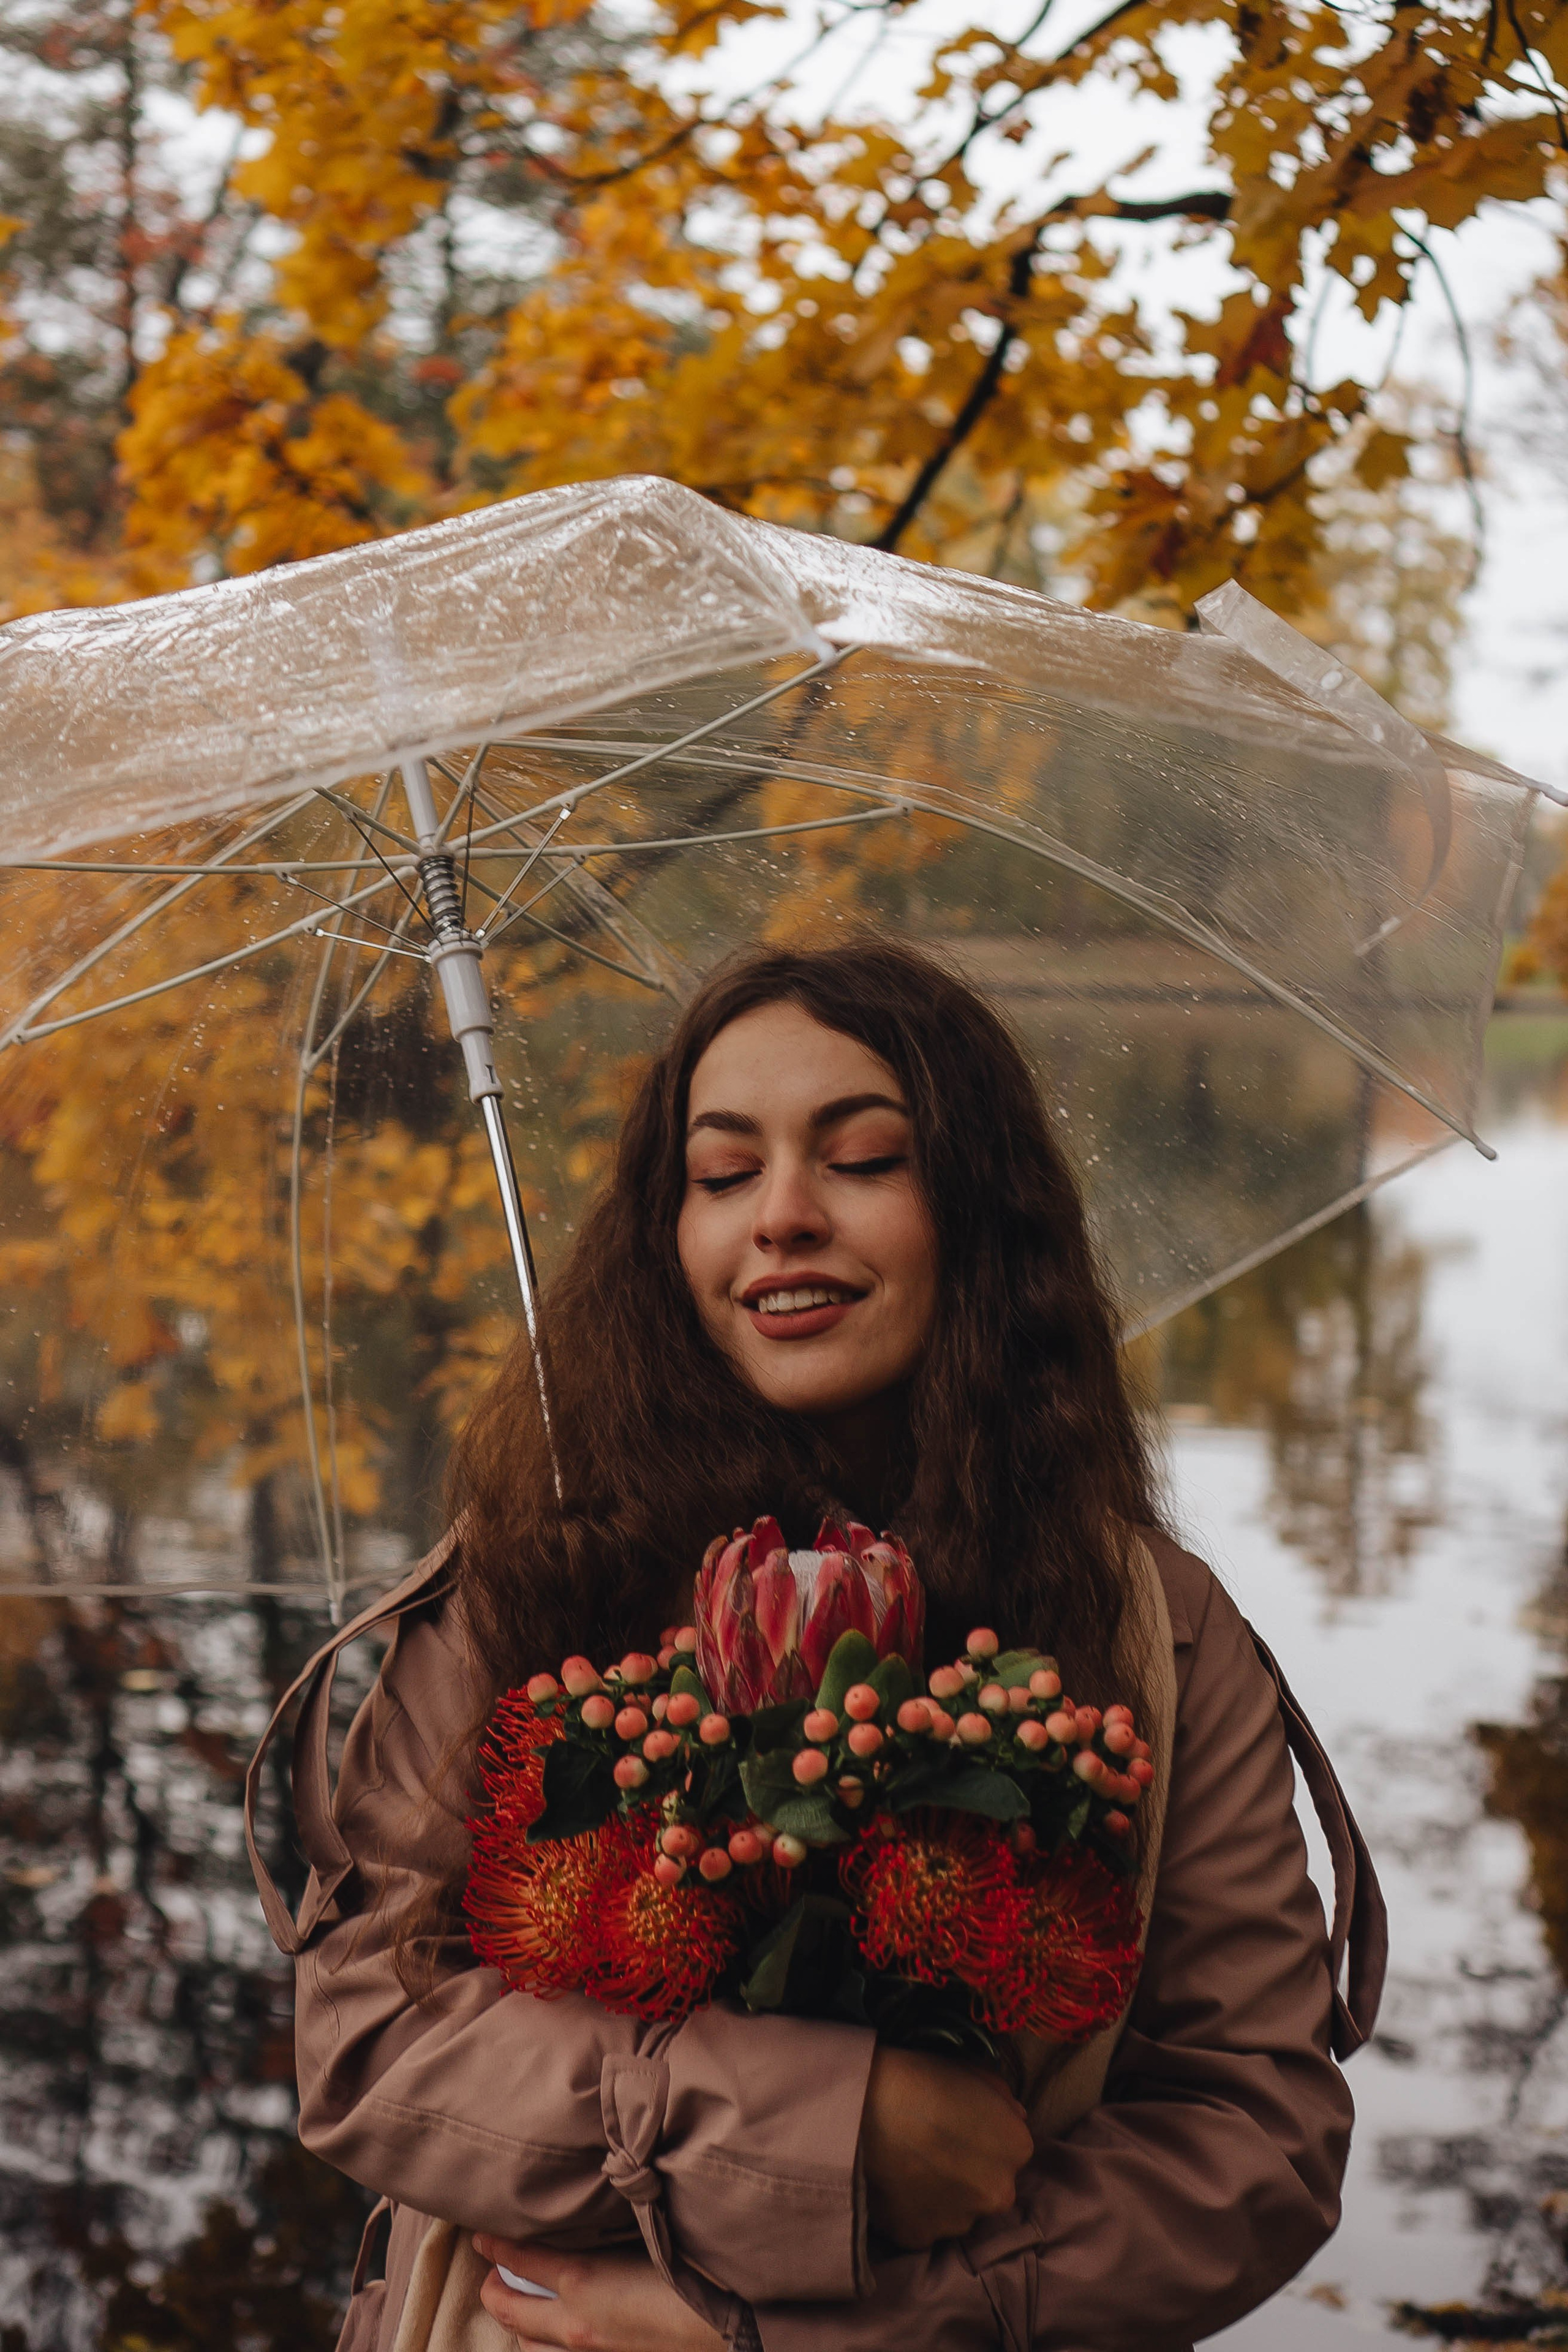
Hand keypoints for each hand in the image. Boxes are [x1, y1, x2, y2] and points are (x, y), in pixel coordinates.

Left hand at [474, 2237, 725, 2351]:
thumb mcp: (644, 2237)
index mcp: (581, 2281)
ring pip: (529, 2346)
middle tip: (493, 2272)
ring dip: (520, 2324)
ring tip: (524, 2305)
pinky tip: (558, 2335)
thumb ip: (608, 2228)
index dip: (495, 2244)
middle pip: (510, 2310)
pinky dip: (548, 2347)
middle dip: (494, 2290)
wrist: (726, 2327)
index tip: (480, 2234)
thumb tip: (589, 2211)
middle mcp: (574, 2324)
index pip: (519, 2258)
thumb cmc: (691, 2273)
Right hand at [858, 2045, 1033, 2250]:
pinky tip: (894, 2183)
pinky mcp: (921, 2238)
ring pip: (957, 2210)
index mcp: (1016, 2149)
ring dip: (942, 2194)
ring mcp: (959, 2222)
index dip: (984, 2136)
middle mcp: (998, 2193)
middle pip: (988, 2185)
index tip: (958, 2126)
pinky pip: (922, 2225)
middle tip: (933, 2148)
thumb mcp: (973, 2071)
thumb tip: (1013, 2117)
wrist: (863, 2108)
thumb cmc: (919, 2078)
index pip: (1010, 2149)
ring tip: (909, 2165)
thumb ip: (1003, 2100)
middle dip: (968, 2171)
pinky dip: (912, 2210)